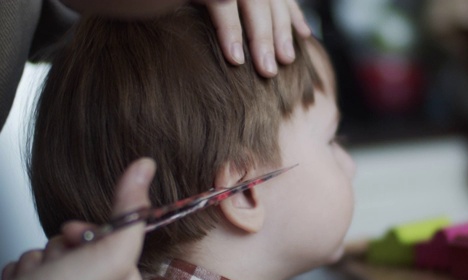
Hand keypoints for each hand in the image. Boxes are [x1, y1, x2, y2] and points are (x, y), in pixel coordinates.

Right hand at [0, 158, 155, 279]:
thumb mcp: (107, 255)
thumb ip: (129, 212)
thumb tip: (146, 167)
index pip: (128, 252)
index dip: (104, 238)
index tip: (84, 238)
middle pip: (96, 251)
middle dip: (69, 249)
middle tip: (58, 263)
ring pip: (65, 255)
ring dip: (48, 258)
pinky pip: (43, 268)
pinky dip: (31, 271)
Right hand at [62, 0, 311, 77]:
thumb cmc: (149, 1)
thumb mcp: (196, 5)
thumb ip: (231, 10)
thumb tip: (266, 37)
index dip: (288, 12)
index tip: (303, 37)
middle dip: (277, 30)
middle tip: (284, 64)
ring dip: (261, 35)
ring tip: (267, 70)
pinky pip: (219, 0)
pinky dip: (229, 29)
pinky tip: (234, 59)